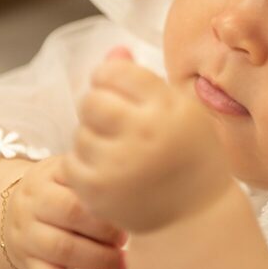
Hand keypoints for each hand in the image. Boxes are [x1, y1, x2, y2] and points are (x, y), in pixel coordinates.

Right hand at [3, 156, 127, 268]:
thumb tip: (133, 192)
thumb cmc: (52, 191)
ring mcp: (27, 238)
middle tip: (125, 239)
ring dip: (98, 260)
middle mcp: (32, 207)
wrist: (8, 212)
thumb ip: (90, 179)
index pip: (77, 186)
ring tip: (122, 264)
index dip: (104, 205)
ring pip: (61, 250)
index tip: (127, 214)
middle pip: (70, 216)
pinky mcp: (28, 265)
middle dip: (105, 230)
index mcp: (45, 179)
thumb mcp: (64, 174)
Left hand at [64, 47, 235, 233]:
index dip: (111, 77)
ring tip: (117, 150)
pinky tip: (107, 169)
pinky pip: (72, 162)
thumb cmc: (190, 156)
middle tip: (113, 120)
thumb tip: (113, 50)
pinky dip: (85, 164)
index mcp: (168, 108)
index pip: (116, 72)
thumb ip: (144, 79)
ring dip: (92, 137)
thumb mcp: (180, 110)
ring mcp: (119, 164)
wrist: (195, 218)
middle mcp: (144, 133)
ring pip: (80, 133)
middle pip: (91, 100)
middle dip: (97, 105)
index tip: (120, 90)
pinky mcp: (99, 192)